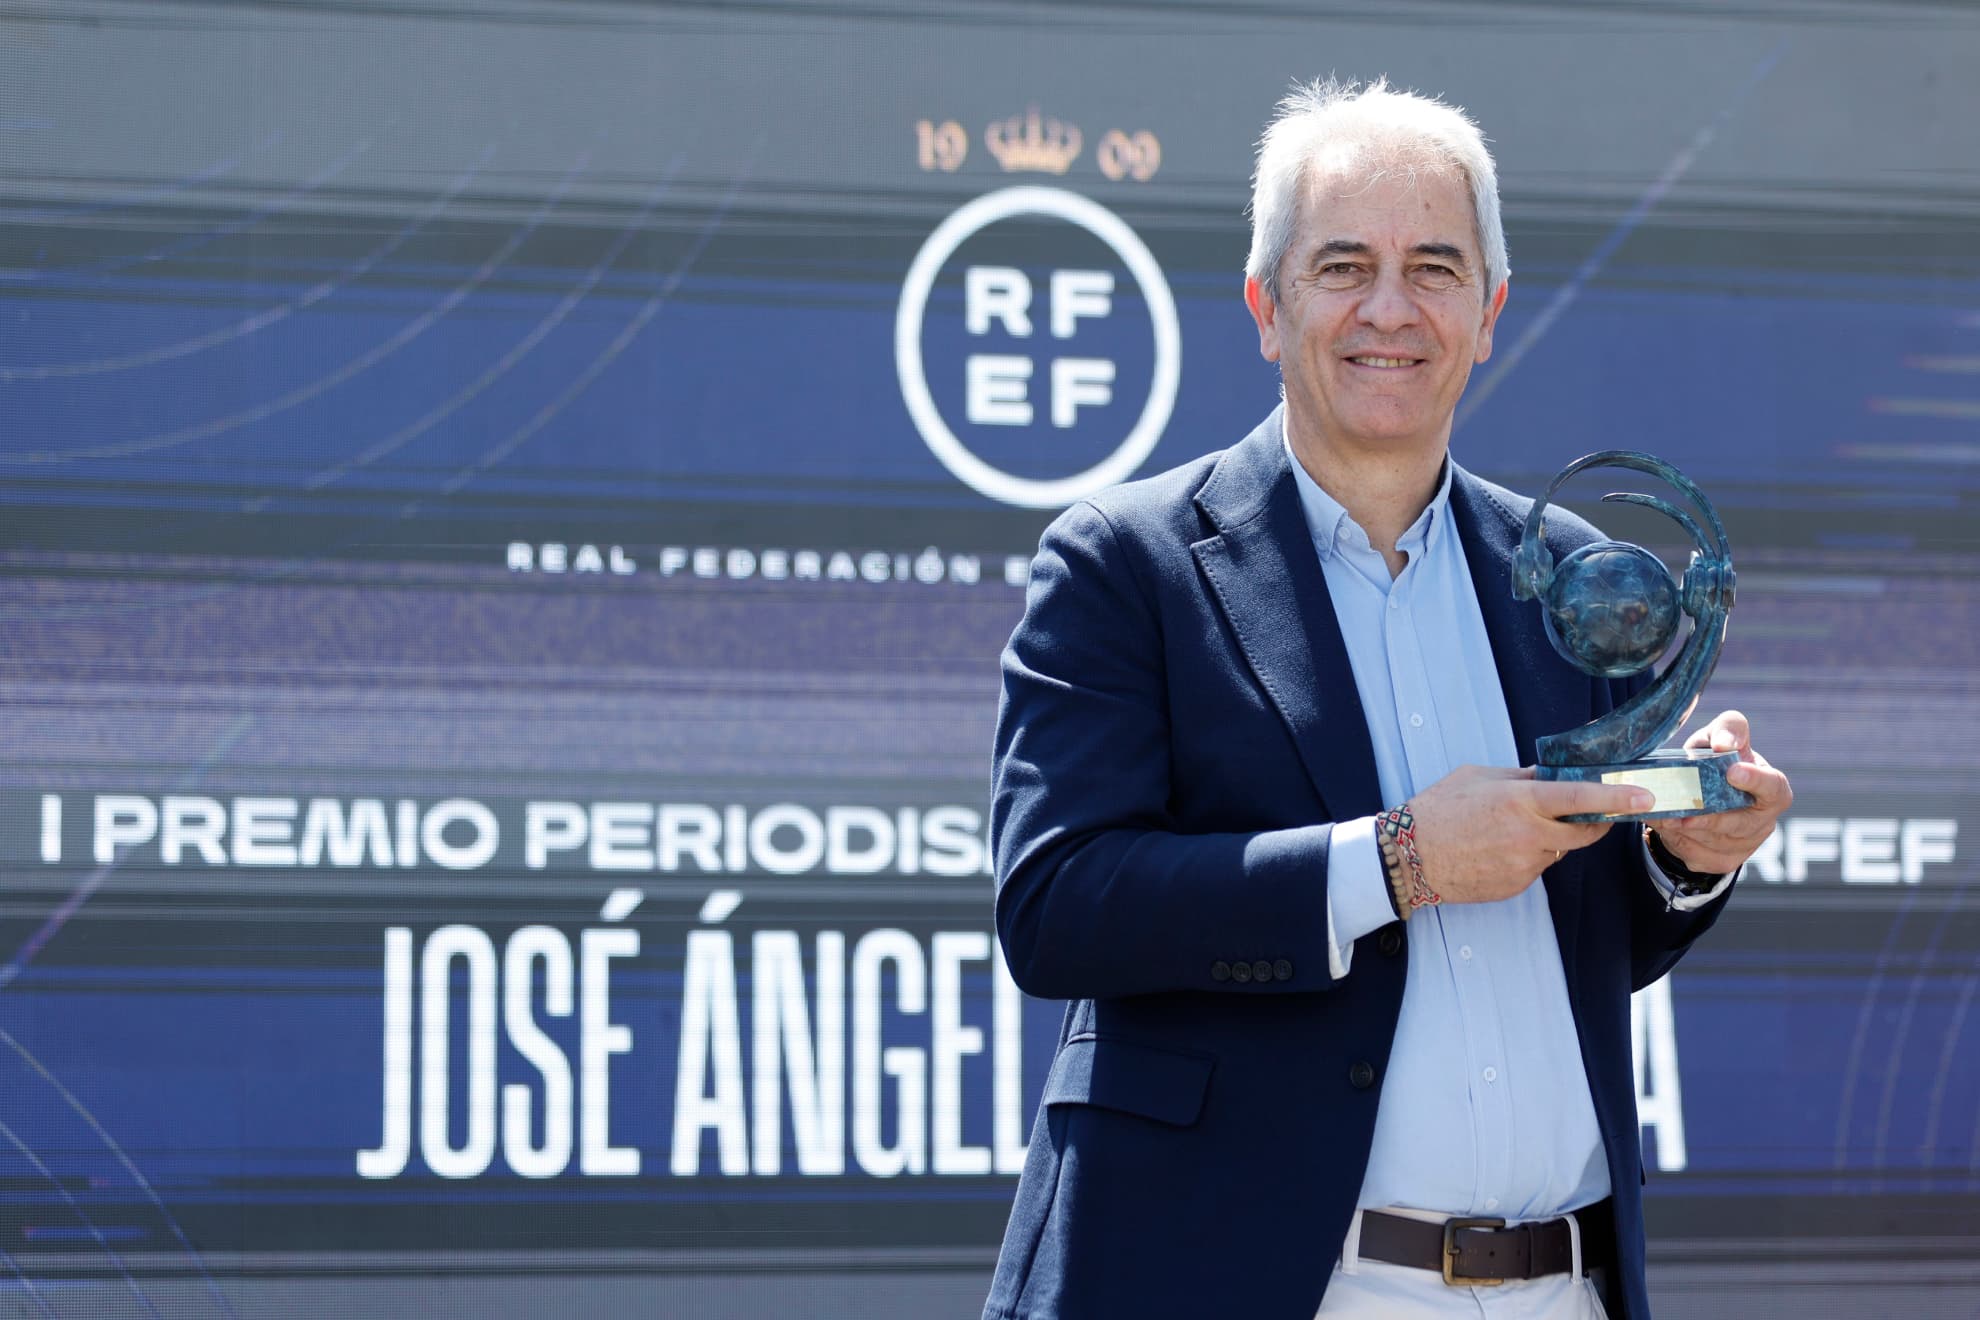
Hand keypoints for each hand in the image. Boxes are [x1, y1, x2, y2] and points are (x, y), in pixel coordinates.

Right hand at [1408, 765, 1653, 904]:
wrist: (1408, 857)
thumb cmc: (1437, 810)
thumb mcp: (1478, 777)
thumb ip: (1520, 777)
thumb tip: (1551, 776)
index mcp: (1521, 800)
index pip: (1583, 798)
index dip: (1618, 797)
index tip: (1645, 797)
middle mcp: (1529, 834)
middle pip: (1585, 832)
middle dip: (1594, 823)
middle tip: (1591, 813)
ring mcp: (1525, 864)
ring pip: (1558, 851)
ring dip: (1549, 839)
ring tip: (1509, 831)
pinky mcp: (1518, 885)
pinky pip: (1536, 867)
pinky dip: (1527, 856)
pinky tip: (1496, 850)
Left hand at [1651, 709, 1791, 874]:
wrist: (1702, 796)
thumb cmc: (1717, 761)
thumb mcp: (1721, 737)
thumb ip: (1728, 730)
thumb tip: (1723, 744)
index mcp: (1772, 790)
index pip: (1773, 788)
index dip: (1755, 781)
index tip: (1732, 771)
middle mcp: (1762, 822)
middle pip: (1737, 824)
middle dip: (1709, 818)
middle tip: (1685, 813)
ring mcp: (1742, 846)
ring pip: (1710, 840)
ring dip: (1683, 829)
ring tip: (1661, 814)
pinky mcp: (1718, 861)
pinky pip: (1692, 851)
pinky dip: (1671, 836)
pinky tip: (1659, 822)